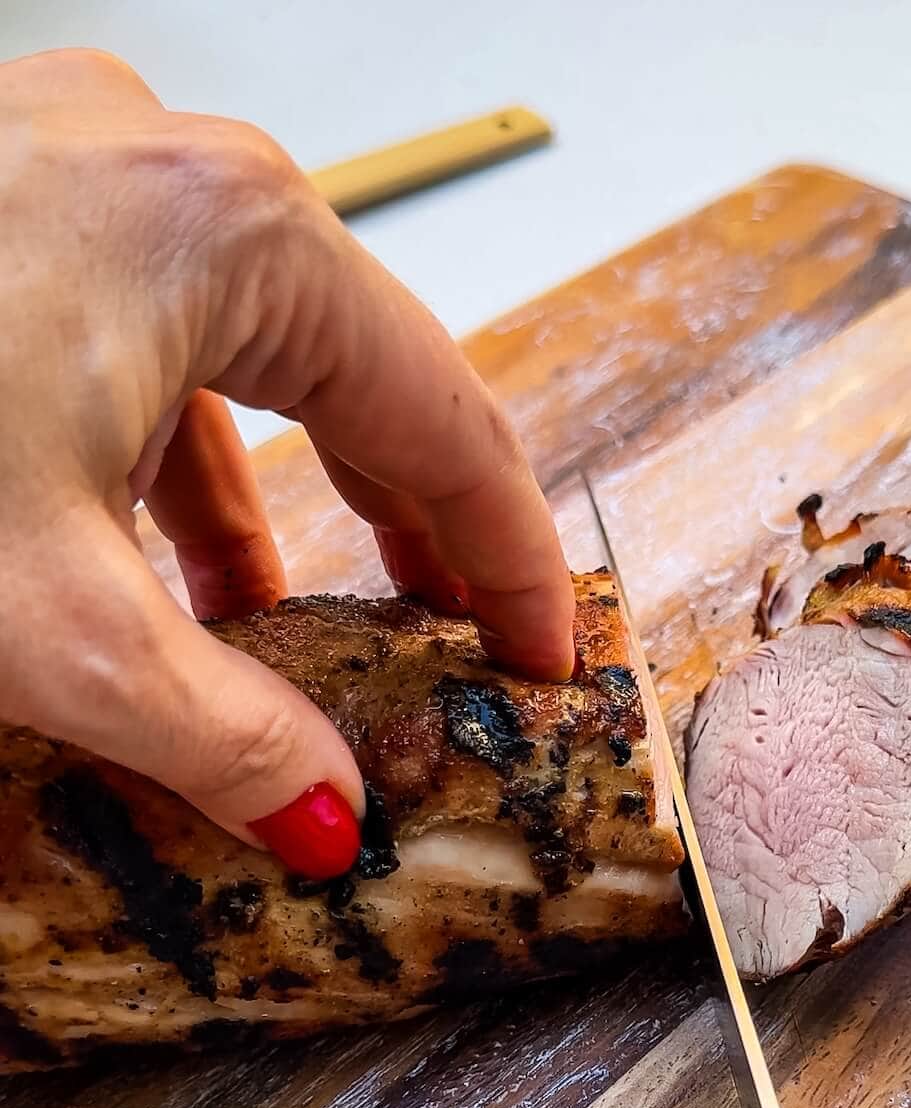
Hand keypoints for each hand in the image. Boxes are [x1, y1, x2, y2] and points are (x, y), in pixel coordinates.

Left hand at [0, 49, 573, 874]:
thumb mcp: (50, 626)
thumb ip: (222, 738)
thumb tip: (328, 820)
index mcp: (235, 235)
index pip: (450, 415)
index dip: (512, 555)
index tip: (543, 653)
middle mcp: (176, 169)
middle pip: (370, 376)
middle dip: (420, 527)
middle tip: (463, 645)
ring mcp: (83, 171)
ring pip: (260, 357)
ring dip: (296, 502)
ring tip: (313, 632)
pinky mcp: (14, 210)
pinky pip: (160, 341)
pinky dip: (188, 457)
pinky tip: (176, 559)